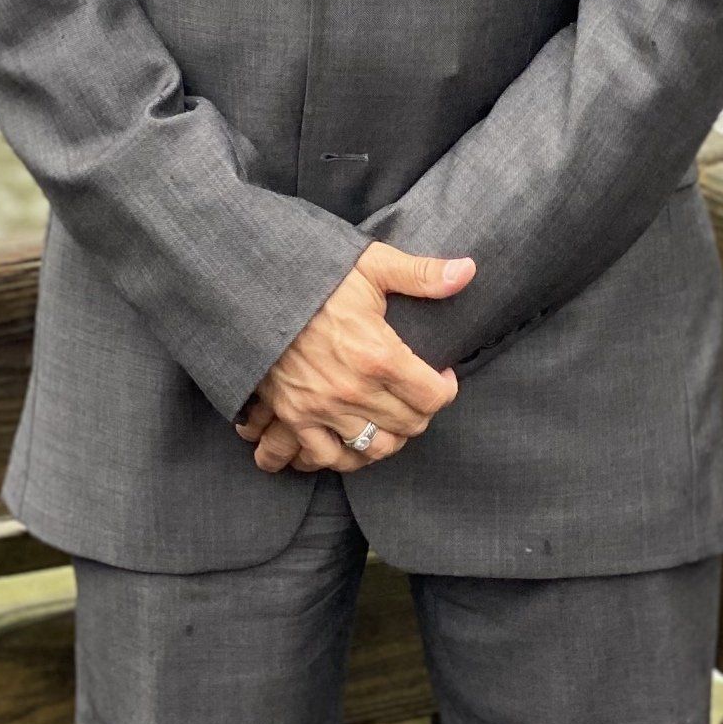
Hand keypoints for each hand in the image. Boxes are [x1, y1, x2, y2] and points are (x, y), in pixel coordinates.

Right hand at [234, 241, 474, 473]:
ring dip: (389, 438)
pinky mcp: (293, 415)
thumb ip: (421, 275)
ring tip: (390, 418)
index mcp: (378, 355)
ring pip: (374, 449)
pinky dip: (342, 457)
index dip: (445, 388)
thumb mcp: (371, 265)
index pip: (433, 397)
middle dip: (421, 412)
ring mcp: (320, 408)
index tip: (441, 375)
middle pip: (409, 426)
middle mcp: (352, 390)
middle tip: (416, 393)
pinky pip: (324, 458)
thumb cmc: (315, 275)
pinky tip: (352, 440)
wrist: (254, 287)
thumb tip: (468, 271)